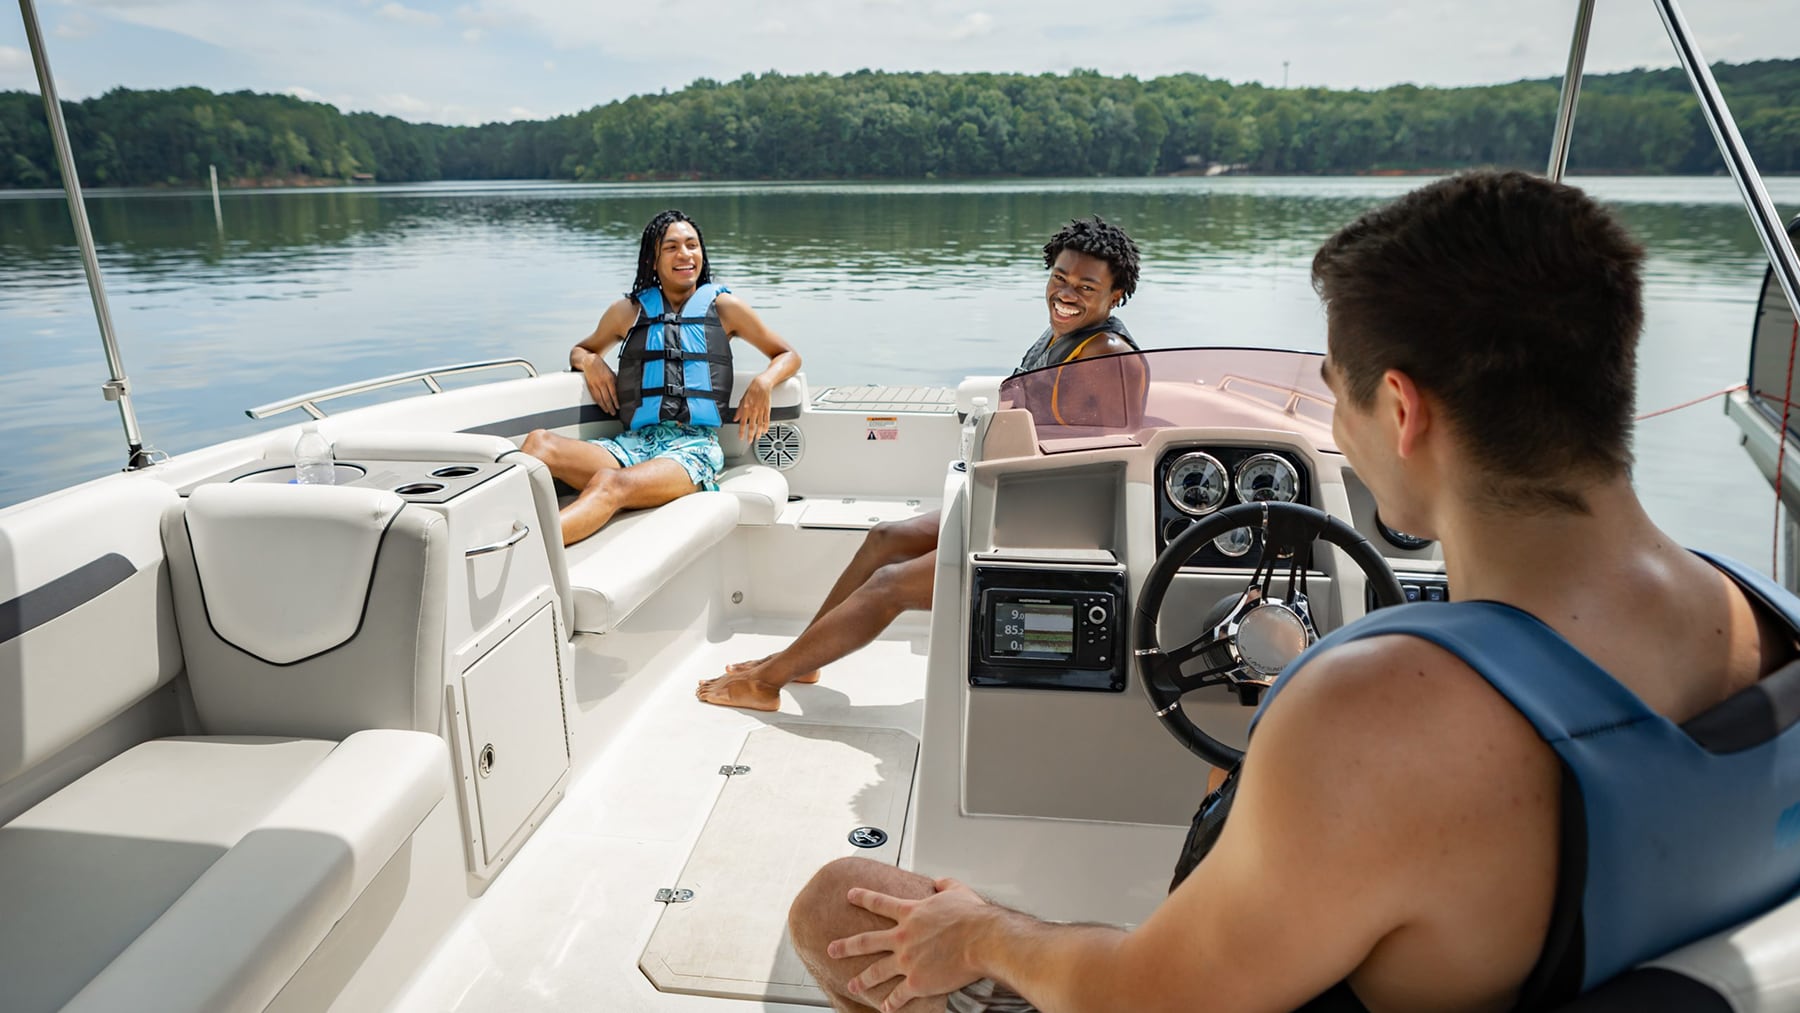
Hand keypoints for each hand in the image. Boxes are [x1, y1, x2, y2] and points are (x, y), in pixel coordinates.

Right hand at [582, 355, 617, 414]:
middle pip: (606, 398)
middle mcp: (602, 383)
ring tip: (607, 411)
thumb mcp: (611, 373)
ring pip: (600, 399)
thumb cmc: (601, 367)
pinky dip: (598, 402)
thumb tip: (619, 391)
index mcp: (609, 379)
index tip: (618, 407)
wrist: (589, 361)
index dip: (616, 401)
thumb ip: (615, 382)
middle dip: (610, 407)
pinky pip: (594, 396)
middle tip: (613, 412)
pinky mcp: (590, 386)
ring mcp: (595, 385)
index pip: (613, 393)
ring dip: (604, 406)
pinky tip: (601, 406)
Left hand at [736, 375, 773, 442]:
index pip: (743, 423)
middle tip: (749, 441)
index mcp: (746, 409)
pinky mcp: (767, 410)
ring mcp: (761, 411)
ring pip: (760, 425)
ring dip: (758, 433)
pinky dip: (766, 427)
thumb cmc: (752, 390)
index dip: (742, 432)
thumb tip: (735, 418)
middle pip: (752, 426)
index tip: (741, 437)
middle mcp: (753, 411)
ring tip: (757, 438)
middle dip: (750, 435)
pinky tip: (765, 431)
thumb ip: (739, 410)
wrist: (762, 385)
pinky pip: (767, 420)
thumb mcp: (742, 400)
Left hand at [828, 878, 991, 1011]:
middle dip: (846, 946)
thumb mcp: (957, 890)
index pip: (879, 903)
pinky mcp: (917, 982)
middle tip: (832, 948)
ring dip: (862, 980)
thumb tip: (939, 882)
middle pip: (866, 941)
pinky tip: (885, 1007)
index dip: (863, 897)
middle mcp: (902, 937)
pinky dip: (891, 1003)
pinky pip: (898, 995)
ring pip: (876, 971)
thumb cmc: (973, 917)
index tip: (850, 896)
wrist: (983, 940)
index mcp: (910, 913)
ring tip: (852, 985)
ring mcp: (907, 961)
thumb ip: (944, 884)